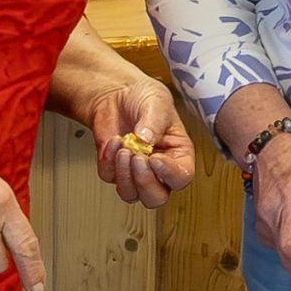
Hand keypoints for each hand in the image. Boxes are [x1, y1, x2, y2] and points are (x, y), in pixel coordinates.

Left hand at [90, 76, 196, 206]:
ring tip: (123, 148)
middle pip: (156, 197)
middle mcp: (158, 168)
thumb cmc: (143, 96)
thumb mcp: (156, 101)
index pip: (181, 176)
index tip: (155, 158)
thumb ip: (154, 121)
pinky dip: (108, 161)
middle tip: (138, 158)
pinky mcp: (114, 169)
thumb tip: (146, 141)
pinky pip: (110, 177)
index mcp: (178, 153)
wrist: (115, 93)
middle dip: (144, 182)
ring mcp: (135, 171)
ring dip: (124, 174)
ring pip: (131, 194)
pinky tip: (114, 141)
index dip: (169, 173)